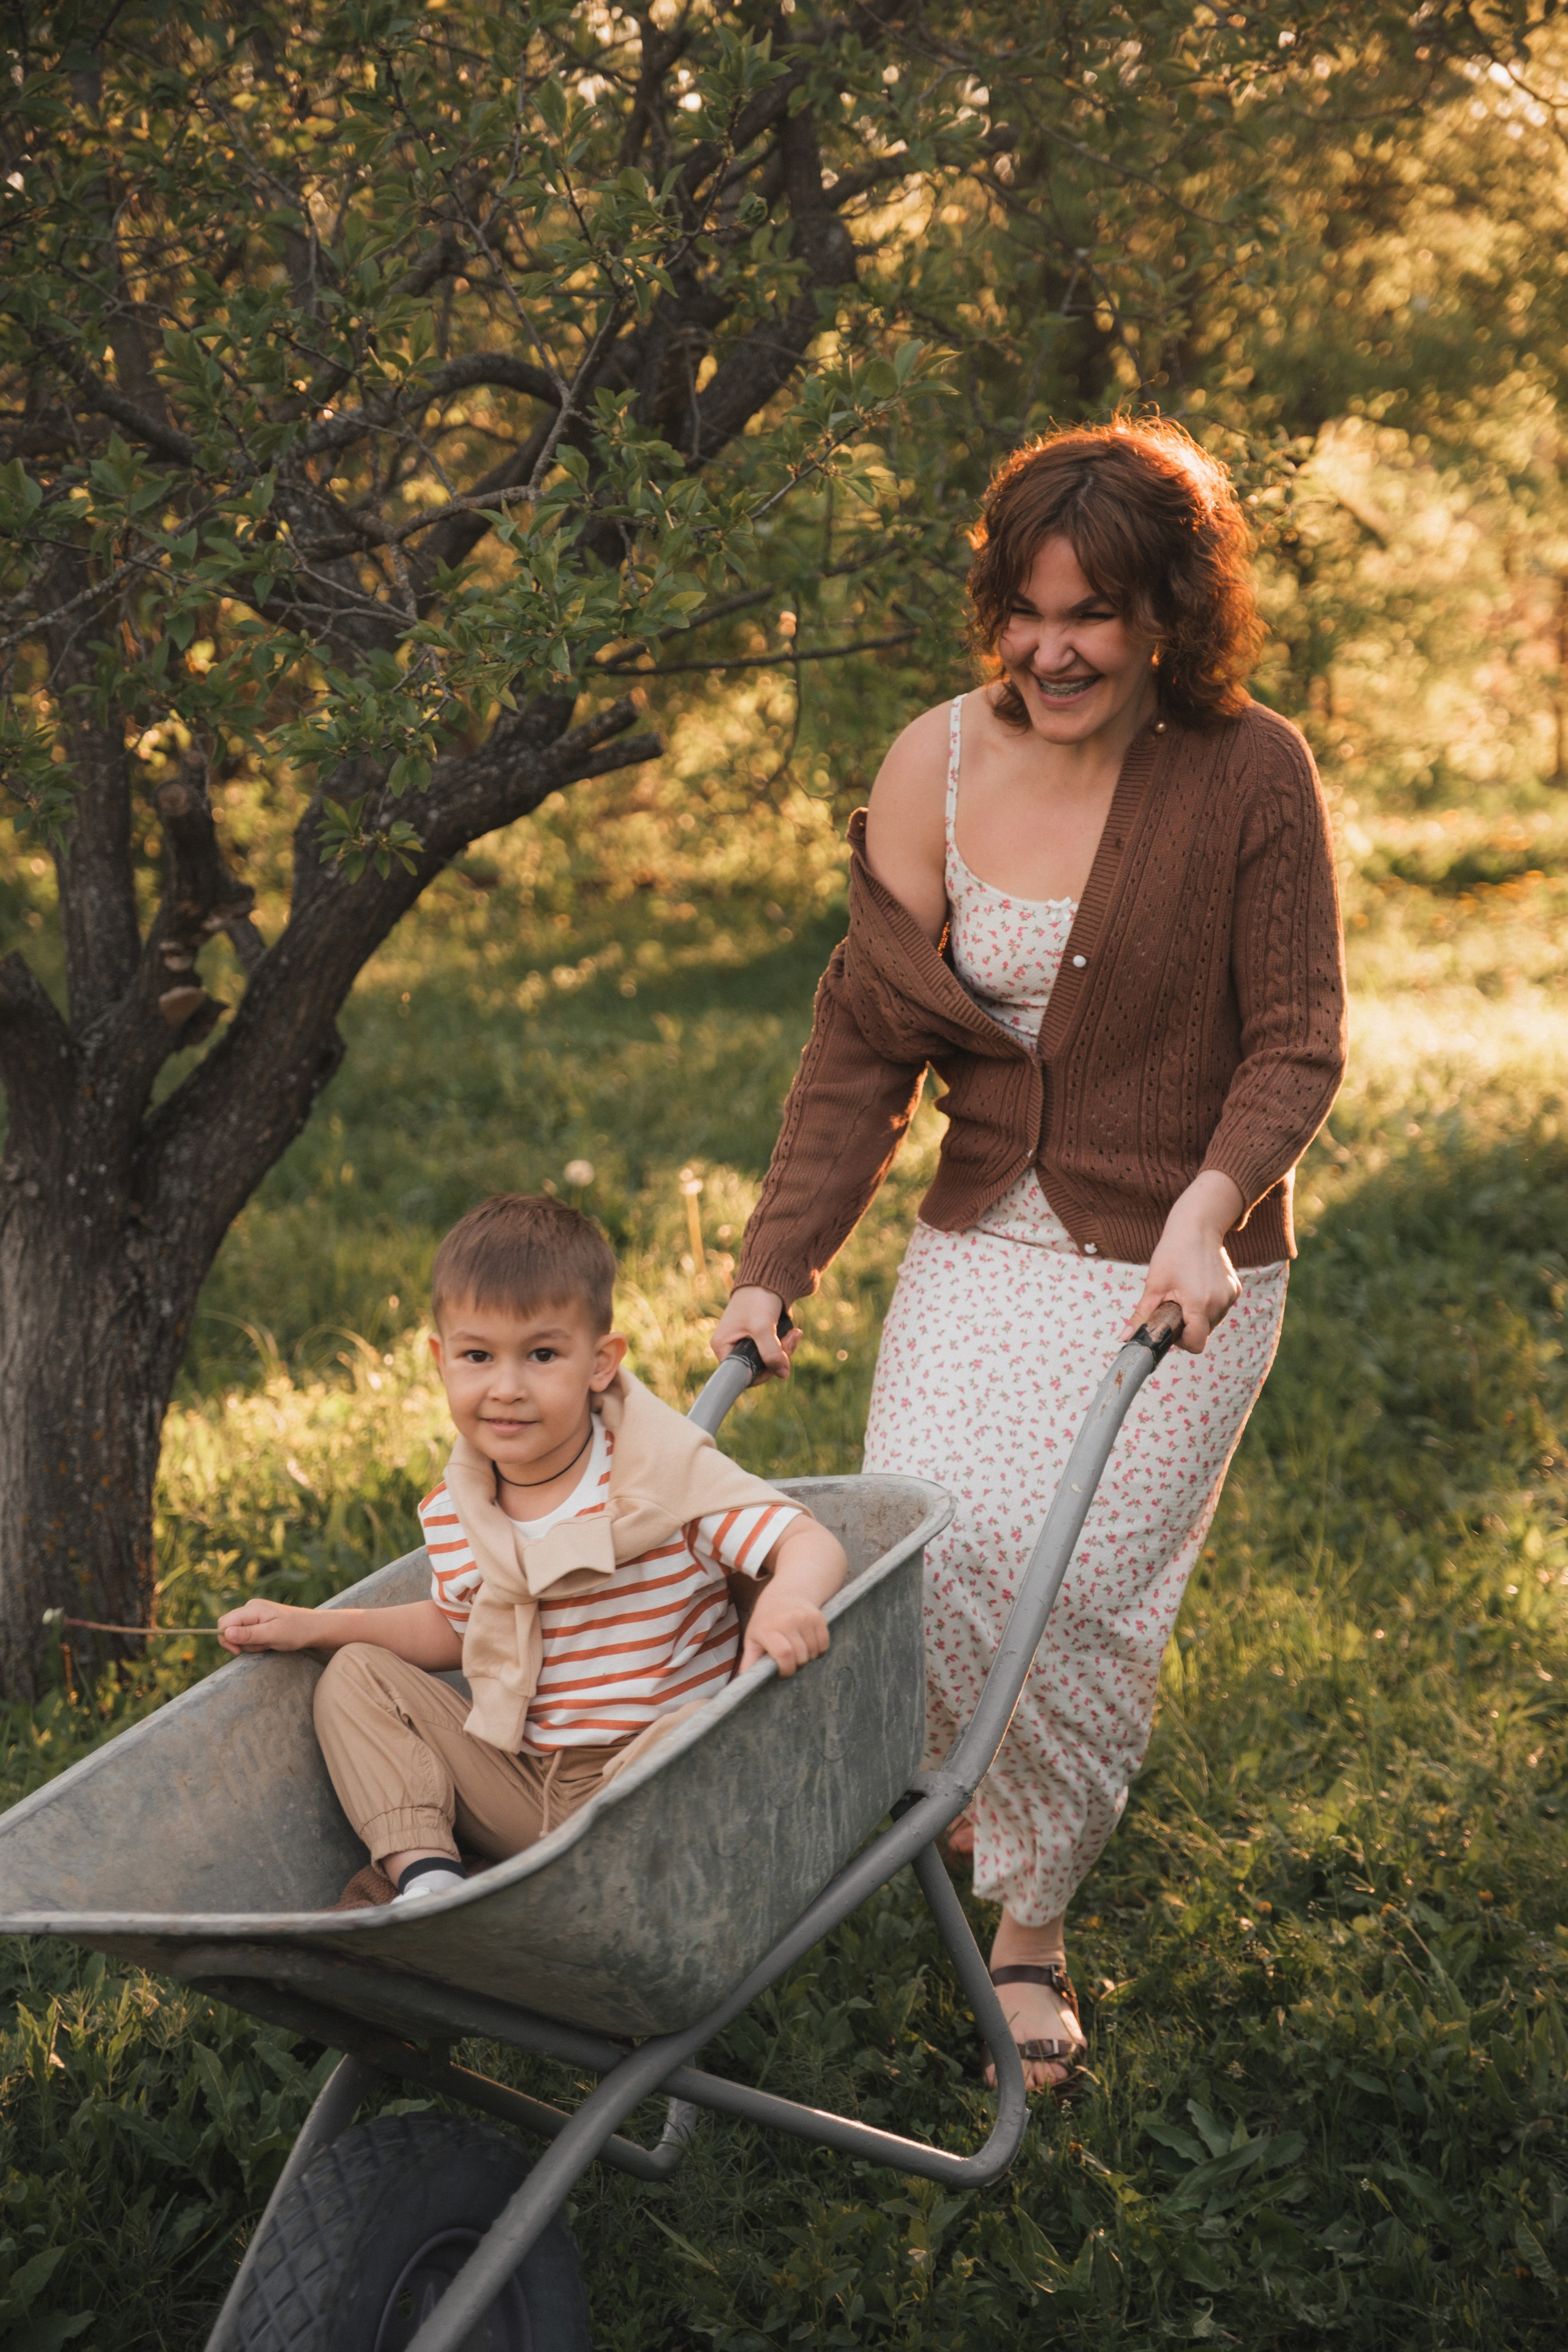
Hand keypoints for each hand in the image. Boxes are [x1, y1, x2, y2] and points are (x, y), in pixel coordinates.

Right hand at [217, 1598, 322, 1655]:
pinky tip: (269, 1642)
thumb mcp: (272, 1635)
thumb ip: (249, 1634)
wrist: (313, 1628)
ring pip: (238, 1635)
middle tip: (259, 1647)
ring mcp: (254, 1615)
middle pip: (229, 1628)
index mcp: (252, 1608)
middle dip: (239, 1642)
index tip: (238, 1652)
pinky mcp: (258, 1622)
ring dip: (251, 1644)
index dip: (226, 1639)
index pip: (224, 1623)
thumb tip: (225, 1633)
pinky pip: (248, 1636)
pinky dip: (256, 1643)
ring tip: (269, 1643)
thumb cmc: (296, 1631)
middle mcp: (250, 1609)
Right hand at [710, 1285, 798, 1380]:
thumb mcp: (763, 1327)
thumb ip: (771, 1353)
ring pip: (769, 1360)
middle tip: (791, 1340)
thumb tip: (783, 1374)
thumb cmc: (758, 1299)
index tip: (778, 1362)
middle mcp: (731, 1347)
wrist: (768, 1276)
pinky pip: (773, 1350)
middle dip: (778, 1357)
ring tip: (793, 1333)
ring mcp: (745, 1342)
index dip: (763, 1373)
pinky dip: (785, 1344)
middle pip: (758, 1368)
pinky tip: (791, 1331)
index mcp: (722, 1346)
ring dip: (785, 1350)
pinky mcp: (759, 1338)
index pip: (742, 1374)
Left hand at [741, 1584, 830, 1677]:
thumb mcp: (753, 1637)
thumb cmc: (766, 1621)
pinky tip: (809, 1646)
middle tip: (790, 1663)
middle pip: (801, 1656)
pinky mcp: (819, 1617)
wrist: (785, 1593)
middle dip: (797, 1666)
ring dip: (808, 1658)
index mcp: (768, 1628)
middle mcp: (788, 1621)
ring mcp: (805, 1618)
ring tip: (798, 1652)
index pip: (784, 1654)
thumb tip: (745, 1682)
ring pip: (813, 1652)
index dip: (786, 1670)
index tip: (782, 1673)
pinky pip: (824, 1644)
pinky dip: (819, 1651)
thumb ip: (750, 1660)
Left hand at [1123, 1171, 1244, 1355]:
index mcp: (1200, 1305)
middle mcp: (1220, 1303)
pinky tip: (1199, 1285)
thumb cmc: (1173, 1253)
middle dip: (1188, 1326)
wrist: (1198, 1226)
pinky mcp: (1236, 1289)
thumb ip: (1141, 1316)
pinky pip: (1221, 1308)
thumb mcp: (1154, 1285)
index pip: (1196, 1345)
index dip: (1181, 1341)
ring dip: (1198, 1315)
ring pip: (1213, 1322)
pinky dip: (1209, 1304)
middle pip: (1203, 1333)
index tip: (1172, 1325)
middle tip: (1175, 1304)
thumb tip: (1124, 1339)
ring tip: (1187, 1292)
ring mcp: (1230, 1296)